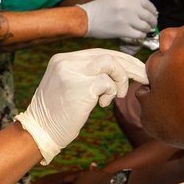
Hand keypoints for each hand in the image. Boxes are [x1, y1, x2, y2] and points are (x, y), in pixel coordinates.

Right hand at [15, 49, 145, 163]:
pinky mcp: (82, 87)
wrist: (40, 132)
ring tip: (116, 95)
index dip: (120, 59)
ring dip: (120, 80)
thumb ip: (83, 74)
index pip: (98, 52)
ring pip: (111, 63)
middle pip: (108, 54)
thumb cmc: (55, 113)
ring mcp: (73, 72)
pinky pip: (109, 83)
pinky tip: (101, 104)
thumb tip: (115, 69)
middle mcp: (66, 61)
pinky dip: (111, 93)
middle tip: (143, 77)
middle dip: (130, 66)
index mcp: (62, 59)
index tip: (134, 69)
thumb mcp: (65, 85)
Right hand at [78, 0, 157, 40]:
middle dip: (152, 22)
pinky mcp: (122, 30)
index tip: (154, 14)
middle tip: (151, 25)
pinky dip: (140, 36)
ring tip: (143, 31)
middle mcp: (127, 6)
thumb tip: (146, 10)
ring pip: (145, 26)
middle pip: (148, 15)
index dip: (153, 10)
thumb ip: (129, 2)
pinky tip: (137, 36)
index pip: (146, 3)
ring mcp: (125, 18)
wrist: (85, 19)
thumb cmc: (99, 10)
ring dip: (146, 30)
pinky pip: (138, 34)